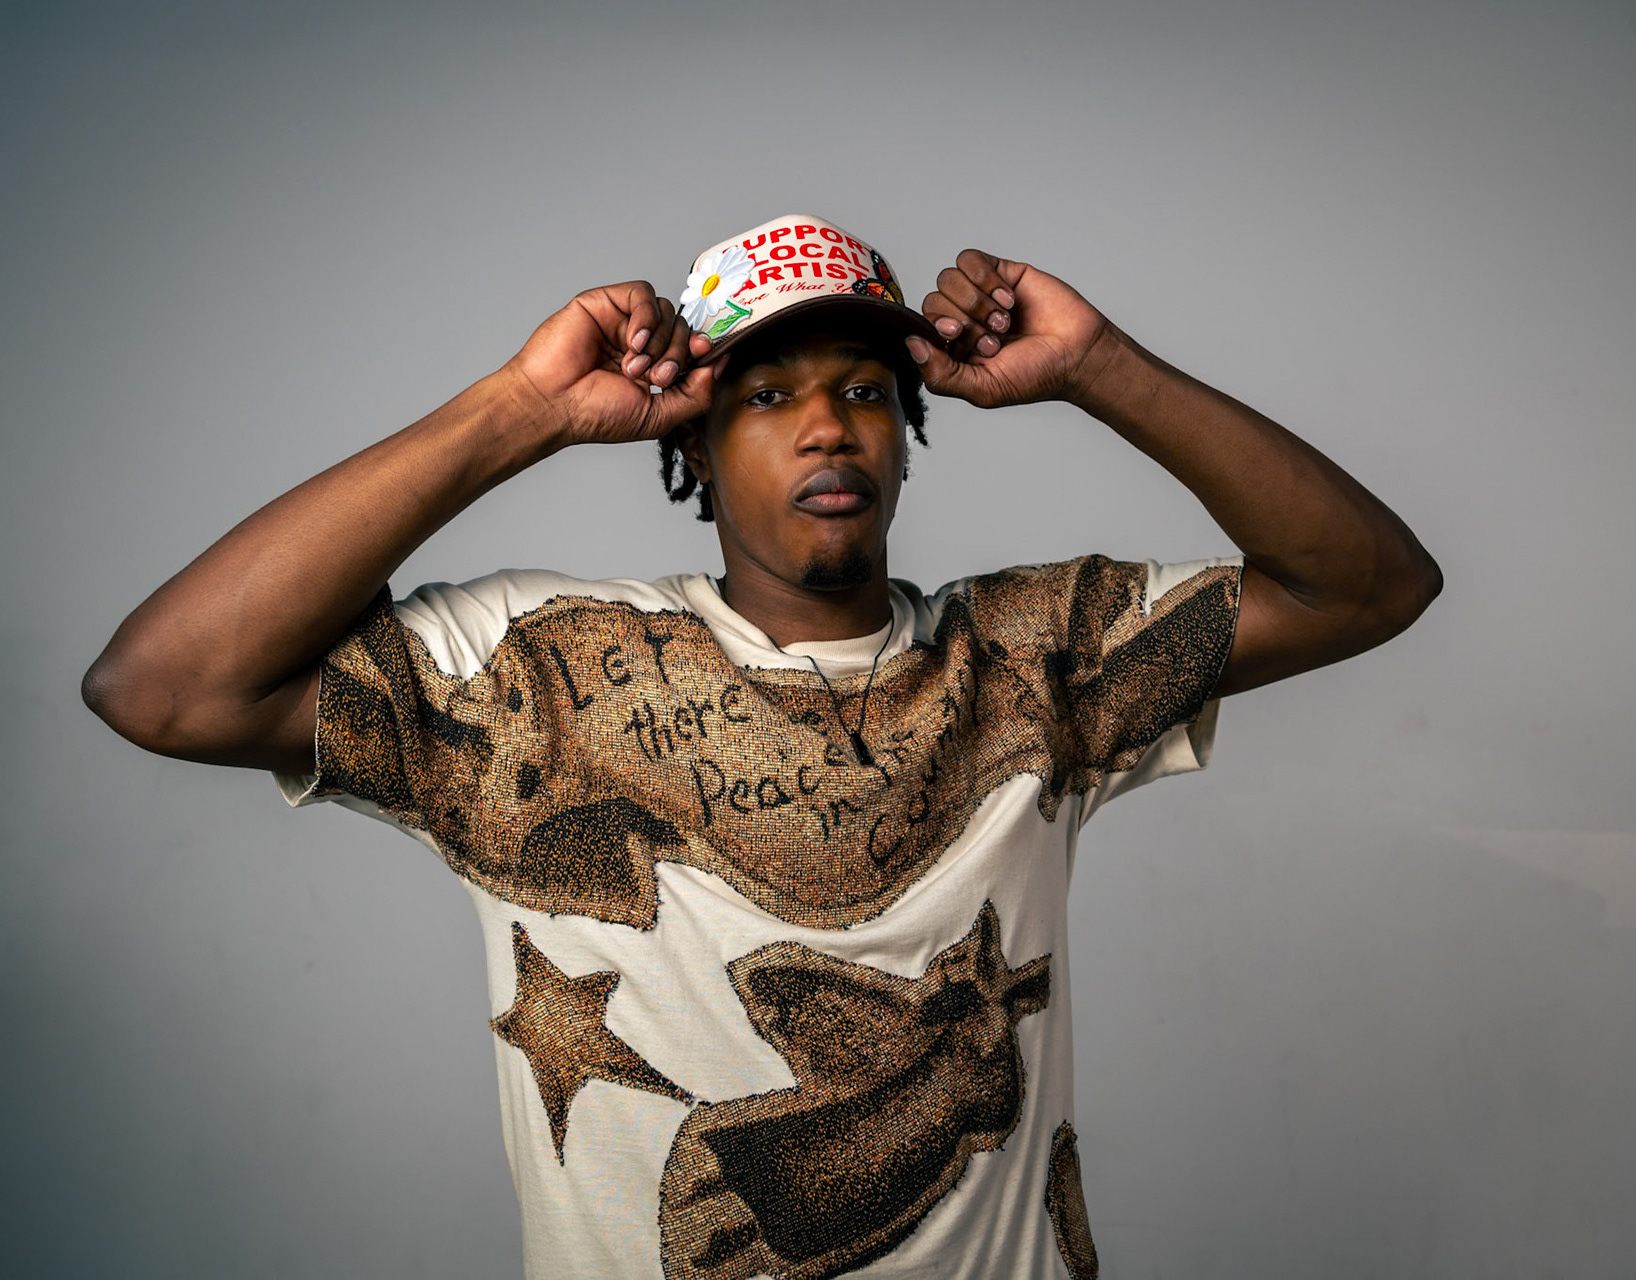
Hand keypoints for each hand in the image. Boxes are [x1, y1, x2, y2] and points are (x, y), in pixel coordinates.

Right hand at [503, 281, 717, 448]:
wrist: (553, 404)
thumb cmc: (595, 415)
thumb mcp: (658, 416)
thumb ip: (695, 394)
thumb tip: (719, 364)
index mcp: (653, 367)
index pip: (692, 346)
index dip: (703, 349)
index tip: (703, 357)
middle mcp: (640, 342)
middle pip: (683, 327)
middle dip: (677, 352)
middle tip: (656, 376)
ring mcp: (622, 322)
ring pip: (667, 310)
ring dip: (659, 340)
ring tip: (634, 366)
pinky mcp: (604, 303)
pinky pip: (643, 293)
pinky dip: (645, 317)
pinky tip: (631, 342)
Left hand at [906, 250, 1110, 409]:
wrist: (1077, 354)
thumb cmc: (1035, 376)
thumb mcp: (982, 389)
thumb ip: (941, 375)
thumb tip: (911, 343)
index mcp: (951, 349)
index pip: (920, 326)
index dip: (935, 327)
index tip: (958, 336)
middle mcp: (961, 319)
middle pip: (933, 299)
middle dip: (964, 320)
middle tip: (995, 339)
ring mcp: (978, 294)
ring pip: (947, 278)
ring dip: (977, 301)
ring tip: (1004, 321)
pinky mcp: (998, 272)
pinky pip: (969, 259)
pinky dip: (986, 279)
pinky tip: (1008, 298)